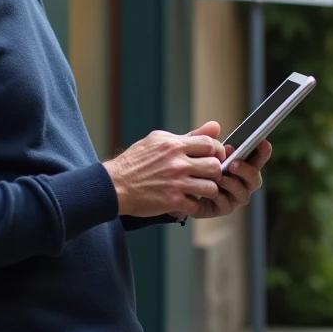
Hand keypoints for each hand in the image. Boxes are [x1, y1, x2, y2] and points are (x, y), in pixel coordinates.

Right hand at [103, 124, 224, 217]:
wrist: (114, 185)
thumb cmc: (135, 162)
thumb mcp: (158, 140)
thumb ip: (188, 136)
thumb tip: (215, 126)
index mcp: (174, 145)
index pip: (210, 144)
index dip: (217, 151)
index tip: (214, 157)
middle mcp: (177, 163)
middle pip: (215, 166)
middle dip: (215, 172)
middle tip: (208, 175)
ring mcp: (176, 183)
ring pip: (210, 187)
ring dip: (208, 190)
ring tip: (199, 189)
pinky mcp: (172, 201)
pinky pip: (196, 205)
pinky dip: (194, 205)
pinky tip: (187, 201)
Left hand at [190, 132, 271, 220]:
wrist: (175, 188)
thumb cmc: (192, 166)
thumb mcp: (196, 150)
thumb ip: (204, 138)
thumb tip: (215, 126)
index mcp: (240, 166)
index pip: (257, 159)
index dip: (262, 152)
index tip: (262, 143)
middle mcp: (241, 183)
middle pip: (255, 179)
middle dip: (247, 171)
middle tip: (234, 163)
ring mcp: (232, 197)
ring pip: (243, 194)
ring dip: (234, 184)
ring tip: (221, 177)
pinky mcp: (220, 209)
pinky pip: (225, 205)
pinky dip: (220, 197)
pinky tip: (212, 190)